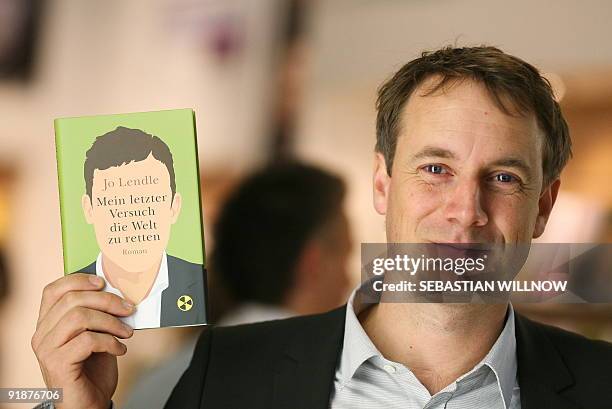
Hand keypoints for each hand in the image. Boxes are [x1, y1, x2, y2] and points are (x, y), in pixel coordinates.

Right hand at [32, 273, 134, 408]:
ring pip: (79, 317)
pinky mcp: (57, 364)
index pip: (53, 290)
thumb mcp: (96, 335)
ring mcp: (46, 350)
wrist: (88, 405)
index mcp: (48, 323)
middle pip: (72, 300)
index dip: (79, 280)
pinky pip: (87, 340)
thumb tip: (118, 293)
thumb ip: (98, 316)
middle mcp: (41, 334)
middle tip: (129, 309)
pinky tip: (120, 349)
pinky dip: (110, 342)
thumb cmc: (92, 370)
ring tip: (126, 332)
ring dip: (110, 322)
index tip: (103, 283)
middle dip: (107, 301)